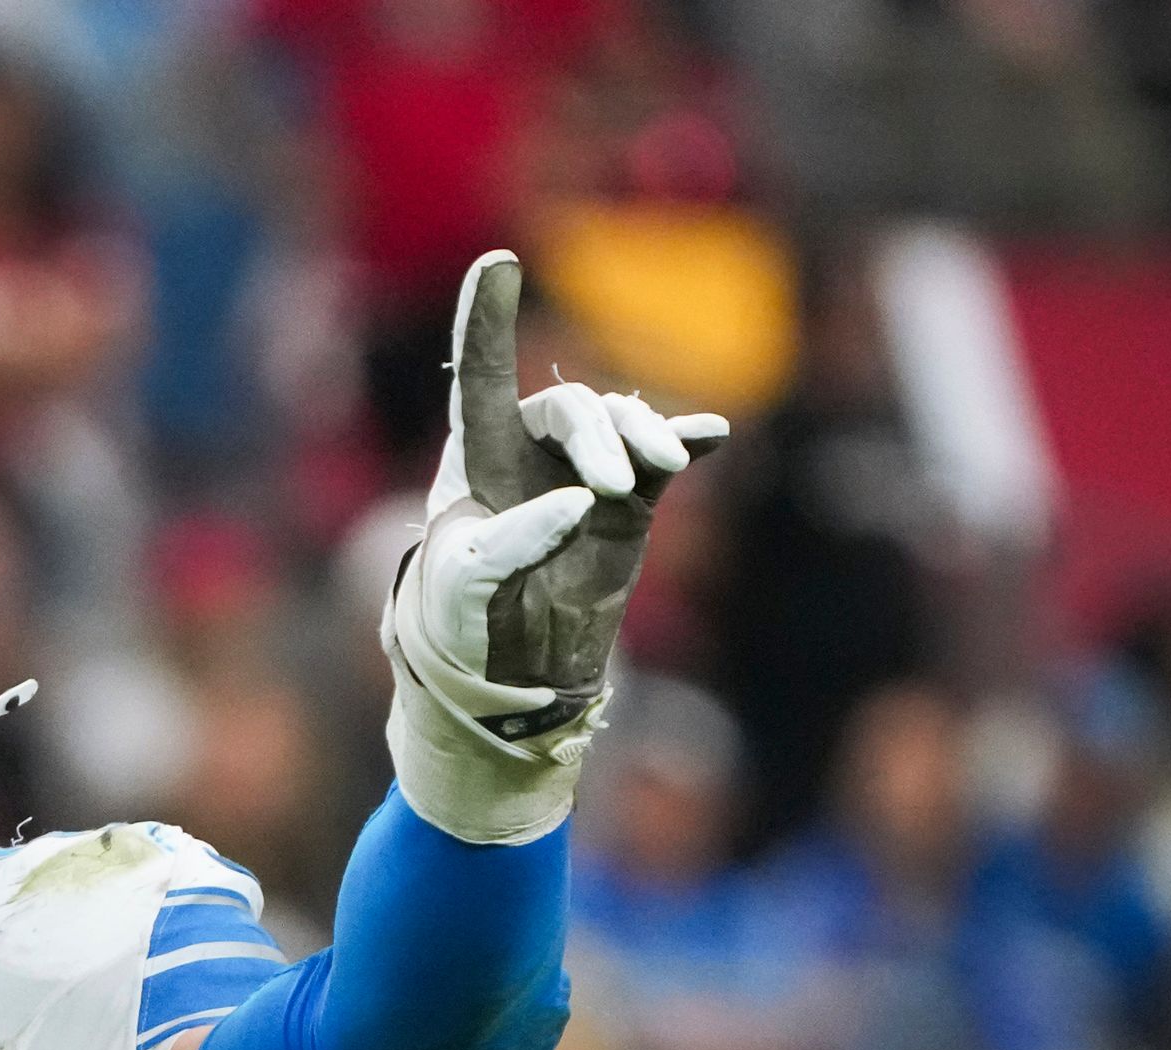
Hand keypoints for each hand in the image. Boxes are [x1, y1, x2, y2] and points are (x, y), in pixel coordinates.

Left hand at [383, 250, 726, 841]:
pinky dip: (686, 440)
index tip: (497, 260)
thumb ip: (511, 539)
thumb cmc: (462, 620)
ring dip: (642, 438)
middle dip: (596, 437)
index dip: (486, 320)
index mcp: (475, 457)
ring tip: (654, 469)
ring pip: (622, 426)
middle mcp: (532, 452)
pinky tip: (708, 435)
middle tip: (610, 486)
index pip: (480, 376)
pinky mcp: (633, 502)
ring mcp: (587, 472)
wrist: (510, 668)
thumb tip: (582, 503)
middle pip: (571, 411)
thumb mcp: (467, 583)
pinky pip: (665, 455)